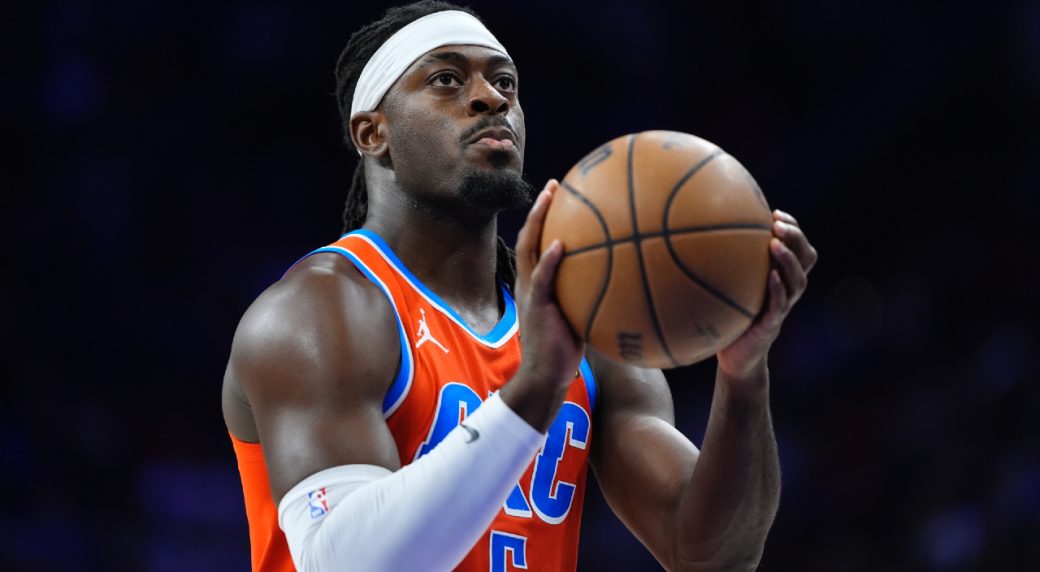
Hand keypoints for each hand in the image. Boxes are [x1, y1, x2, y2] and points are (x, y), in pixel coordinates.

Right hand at [502, 180, 585, 430]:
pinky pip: (541, 278)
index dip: (546, 217)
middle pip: (530, 235)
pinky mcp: (536, 306)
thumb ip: (593, 296)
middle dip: (540, 208)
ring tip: (551, 197)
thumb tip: (629, 283)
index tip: (560, 194)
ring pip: (529, 247)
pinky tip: (560, 244)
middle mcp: (529, 282)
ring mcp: (530, 292)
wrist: (546, 376)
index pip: (538, 242)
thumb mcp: (581, 317)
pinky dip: (549, 260)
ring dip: (539, 220)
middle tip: (554, 184)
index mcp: (538, 283)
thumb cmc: (566, 351)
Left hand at [716, 209, 817, 382]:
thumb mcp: (730, 286)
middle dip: (796, 238)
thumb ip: (727, 263)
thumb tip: (698, 232)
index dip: (794, 229)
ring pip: (799, 281)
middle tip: (778, 224)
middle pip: (806, 259)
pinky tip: (770, 276)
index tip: (776, 213)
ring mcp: (782, 307)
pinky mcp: (772, 324)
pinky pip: (780, 305)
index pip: (799, 248)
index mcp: (781, 276)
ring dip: (788, 260)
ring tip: (775, 244)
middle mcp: (787, 289)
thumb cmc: (730, 317)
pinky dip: (778, 290)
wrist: (735, 356)